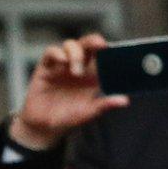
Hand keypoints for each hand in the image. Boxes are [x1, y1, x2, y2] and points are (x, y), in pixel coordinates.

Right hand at [11, 34, 126, 149]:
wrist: (42, 127)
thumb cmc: (67, 119)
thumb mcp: (87, 113)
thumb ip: (104, 105)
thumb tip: (124, 101)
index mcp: (92, 75)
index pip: (102, 56)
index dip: (108, 50)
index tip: (114, 50)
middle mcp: (78, 67)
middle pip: (88, 45)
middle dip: (94, 41)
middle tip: (101, 45)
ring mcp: (61, 66)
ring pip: (71, 45)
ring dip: (76, 53)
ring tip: (76, 71)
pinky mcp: (45, 68)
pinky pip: (51, 52)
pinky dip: (57, 53)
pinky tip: (62, 62)